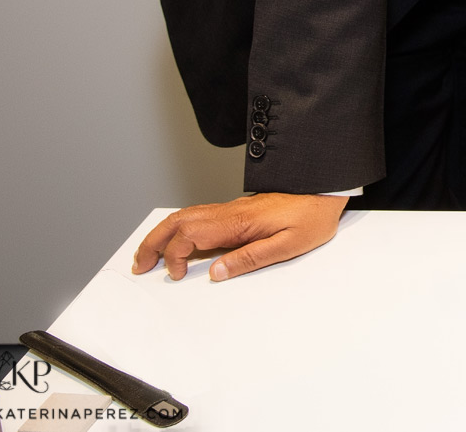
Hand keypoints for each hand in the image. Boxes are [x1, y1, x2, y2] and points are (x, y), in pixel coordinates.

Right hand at [131, 193, 348, 281]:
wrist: (326, 190)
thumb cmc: (313, 216)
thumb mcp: (289, 244)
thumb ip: (252, 258)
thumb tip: (216, 273)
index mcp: (239, 221)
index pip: (190, 234)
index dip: (175, 255)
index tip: (177, 274)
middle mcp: (230, 212)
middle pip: (178, 221)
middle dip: (153, 242)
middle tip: (138, 265)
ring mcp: (231, 210)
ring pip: (185, 216)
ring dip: (162, 235)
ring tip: (148, 257)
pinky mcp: (237, 212)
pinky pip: (199, 218)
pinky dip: (178, 231)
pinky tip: (177, 245)